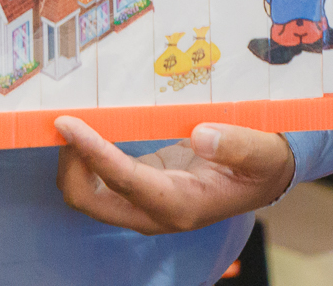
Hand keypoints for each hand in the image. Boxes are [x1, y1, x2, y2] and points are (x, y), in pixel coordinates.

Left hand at [53, 116, 295, 233]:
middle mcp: (156, 211)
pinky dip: (85, 158)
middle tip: (65, 122)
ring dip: (72, 162)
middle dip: (70, 164)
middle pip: (90, 200)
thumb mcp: (261, 152)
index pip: (122, 180)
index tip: (68, 123)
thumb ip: (236, 145)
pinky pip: (99, 180)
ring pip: (88, 194)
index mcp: (181, 204)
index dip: (91, 151)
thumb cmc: (263, 163)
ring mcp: (145, 203)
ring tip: (71, 122)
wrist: (267, 177)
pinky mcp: (141, 188)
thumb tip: (202, 135)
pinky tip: (86, 129)